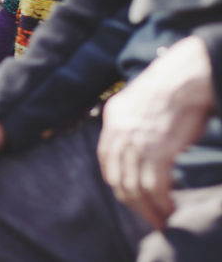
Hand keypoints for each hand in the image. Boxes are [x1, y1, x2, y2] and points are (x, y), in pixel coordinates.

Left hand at [98, 35, 215, 228]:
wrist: (187, 74)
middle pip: (117, 178)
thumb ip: (133, 125)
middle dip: (133, 203)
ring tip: (161, 220)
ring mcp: (136, 141)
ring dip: (147, 209)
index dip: (119, 183)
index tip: (133, 199)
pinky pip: (153, 185)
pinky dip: (160, 202)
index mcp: (113, 119)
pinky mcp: (157, 148)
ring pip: (134, 187)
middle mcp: (119, 131)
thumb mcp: (141, 104)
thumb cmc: (174, 89)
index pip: (107, 162)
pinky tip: (170, 209)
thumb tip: (139, 149)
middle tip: (149, 218)